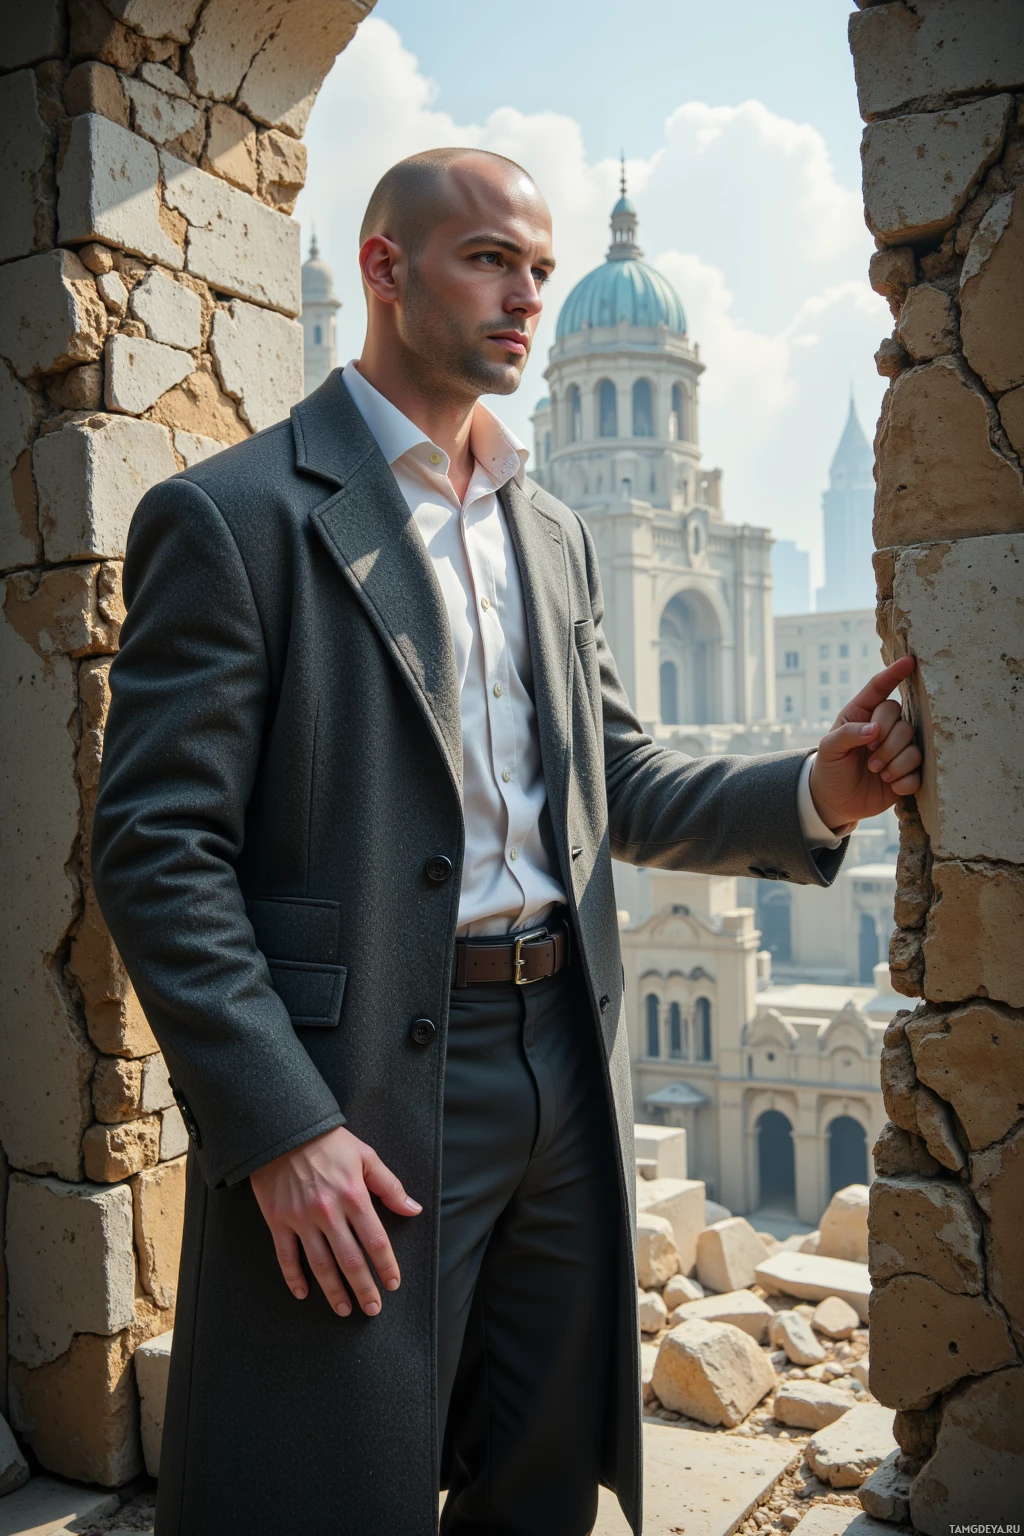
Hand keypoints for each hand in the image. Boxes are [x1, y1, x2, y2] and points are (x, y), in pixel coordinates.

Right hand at [250, 1124, 421, 1317]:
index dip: (386, 1266)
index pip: (376, 1241)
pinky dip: (294, 1278)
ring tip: (344, 1310)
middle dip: (364, 1288)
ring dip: (334, 1291)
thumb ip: (390, 1186)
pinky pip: (286, 1256)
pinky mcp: (278, 1220)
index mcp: (354, 1196)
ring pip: (320, 1264)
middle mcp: (328, 1212)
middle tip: (373, 1309)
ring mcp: (301, 1218)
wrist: (285, 1130)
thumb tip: (413, 1210)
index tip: (393, 1284)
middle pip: (350, 1260)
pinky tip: (304, 1293)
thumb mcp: (366, 1156)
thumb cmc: (329, 1143)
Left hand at [808, 655, 922, 830]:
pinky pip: (919, 770)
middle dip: (886, 741)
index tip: (909, 660)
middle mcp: (885, 727)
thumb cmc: (830, 767)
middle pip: (902, 721)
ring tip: (877, 772)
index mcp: (863, 713)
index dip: (894, 673)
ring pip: (913, 746)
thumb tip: (874, 730)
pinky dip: (904, 780)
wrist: (835, 800)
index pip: (880, 688)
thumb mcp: (829, 749)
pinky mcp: (908, 771)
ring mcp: (898, 749)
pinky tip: (890, 785)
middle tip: (870, 759)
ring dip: (894, 762)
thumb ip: (847, 734)